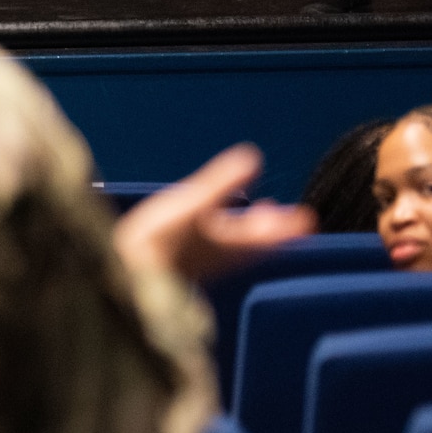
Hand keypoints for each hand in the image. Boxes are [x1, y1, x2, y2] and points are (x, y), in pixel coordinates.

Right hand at [111, 144, 314, 285]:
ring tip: (258, 214)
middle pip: (256, 243)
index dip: (287, 226)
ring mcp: (202, 262)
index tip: (307, 219)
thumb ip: (222, 182)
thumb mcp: (192, 203)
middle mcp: (221, 257)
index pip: (268, 235)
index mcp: (230, 244)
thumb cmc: (159, 241)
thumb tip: (253, 157)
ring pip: (237, 247)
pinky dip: (227, 236)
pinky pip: (217, 250)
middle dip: (272, 228)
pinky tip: (215, 228)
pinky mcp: (183, 263)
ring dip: (251, 231)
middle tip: (292, 219)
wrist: (124, 276)